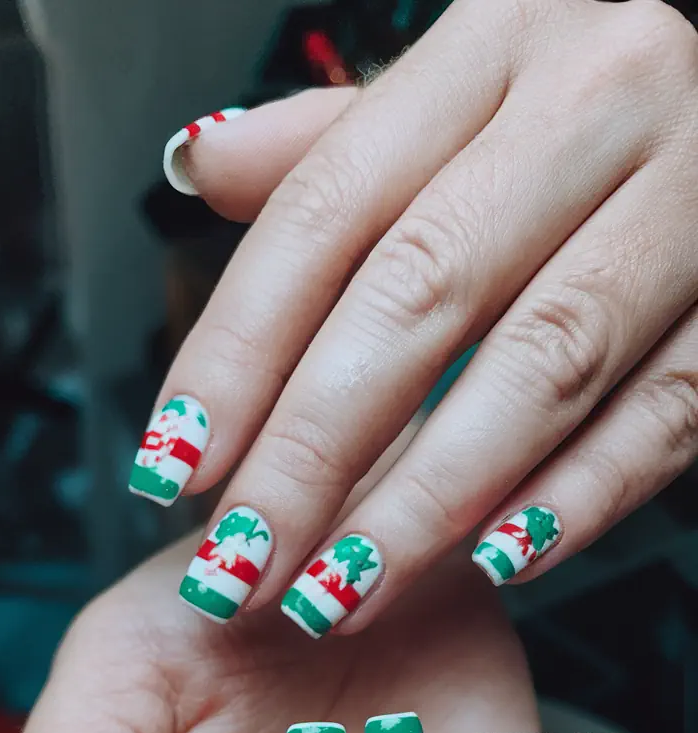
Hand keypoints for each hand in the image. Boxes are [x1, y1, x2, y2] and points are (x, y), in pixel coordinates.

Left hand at [138, 0, 697, 634]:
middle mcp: (598, 103)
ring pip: (543, 363)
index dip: (239, 349)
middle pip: (422, 291)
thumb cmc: (584, 110)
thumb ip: (337, 143)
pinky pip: (666, 411)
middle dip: (316, 448)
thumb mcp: (463, 89)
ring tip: (345, 587)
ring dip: (430, 498)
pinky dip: (580, 496)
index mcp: (499, 42)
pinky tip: (498, 560)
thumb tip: (202, 165)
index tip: (178, 463)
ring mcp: (693, 196)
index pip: (329, 208)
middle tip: (248, 558)